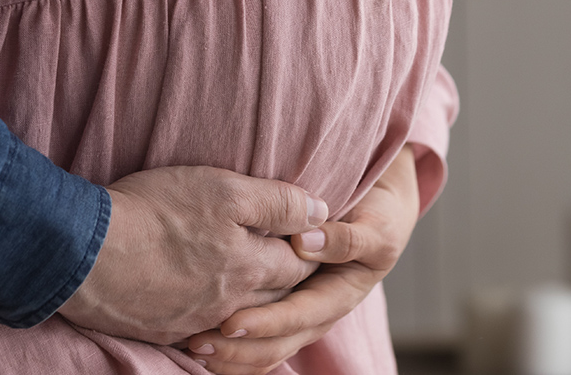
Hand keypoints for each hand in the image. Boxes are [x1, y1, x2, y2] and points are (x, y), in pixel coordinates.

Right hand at [58, 166, 328, 345]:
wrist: (83, 253)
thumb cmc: (155, 212)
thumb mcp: (223, 190)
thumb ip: (277, 202)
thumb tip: (320, 211)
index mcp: (250, 267)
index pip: (298, 264)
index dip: (307, 248)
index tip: (309, 239)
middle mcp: (229, 304)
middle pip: (274, 298)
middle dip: (286, 281)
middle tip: (289, 262)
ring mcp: (195, 323)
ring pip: (239, 319)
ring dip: (251, 307)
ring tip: (248, 285)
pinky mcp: (162, 331)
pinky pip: (202, 335)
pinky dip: (213, 323)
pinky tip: (207, 311)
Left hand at [182, 146, 420, 374]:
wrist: (377, 215)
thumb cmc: (375, 216)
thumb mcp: (372, 226)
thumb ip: (344, 238)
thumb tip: (304, 242)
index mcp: (339, 296)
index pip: (299, 317)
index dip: (266, 323)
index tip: (230, 322)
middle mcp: (318, 313)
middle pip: (278, 344)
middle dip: (238, 348)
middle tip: (198, 341)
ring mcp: (302, 316)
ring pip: (266, 350)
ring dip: (231, 354)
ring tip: (193, 347)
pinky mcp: (286, 310)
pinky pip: (260, 342)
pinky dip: (234, 350)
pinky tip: (202, 345)